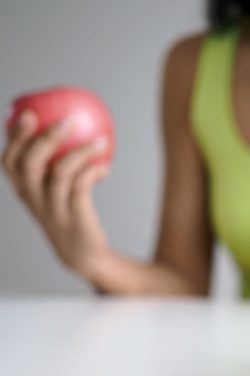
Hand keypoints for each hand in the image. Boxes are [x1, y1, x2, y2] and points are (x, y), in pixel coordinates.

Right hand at [2, 111, 110, 276]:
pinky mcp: (75, 218)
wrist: (83, 254)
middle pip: (30, 164)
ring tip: (101, 141)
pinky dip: (93, 172)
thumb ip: (56, 166)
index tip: (27, 113)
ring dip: (81, 152)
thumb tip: (73, 128)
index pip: (9, 161)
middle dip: (46, 137)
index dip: (15, 137)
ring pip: (59, 173)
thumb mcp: (56, 191)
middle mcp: (34, 199)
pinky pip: (82, 188)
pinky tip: (105, 167)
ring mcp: (53, 210)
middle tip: (68, 119)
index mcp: (25, 190)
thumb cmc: (71, 214)